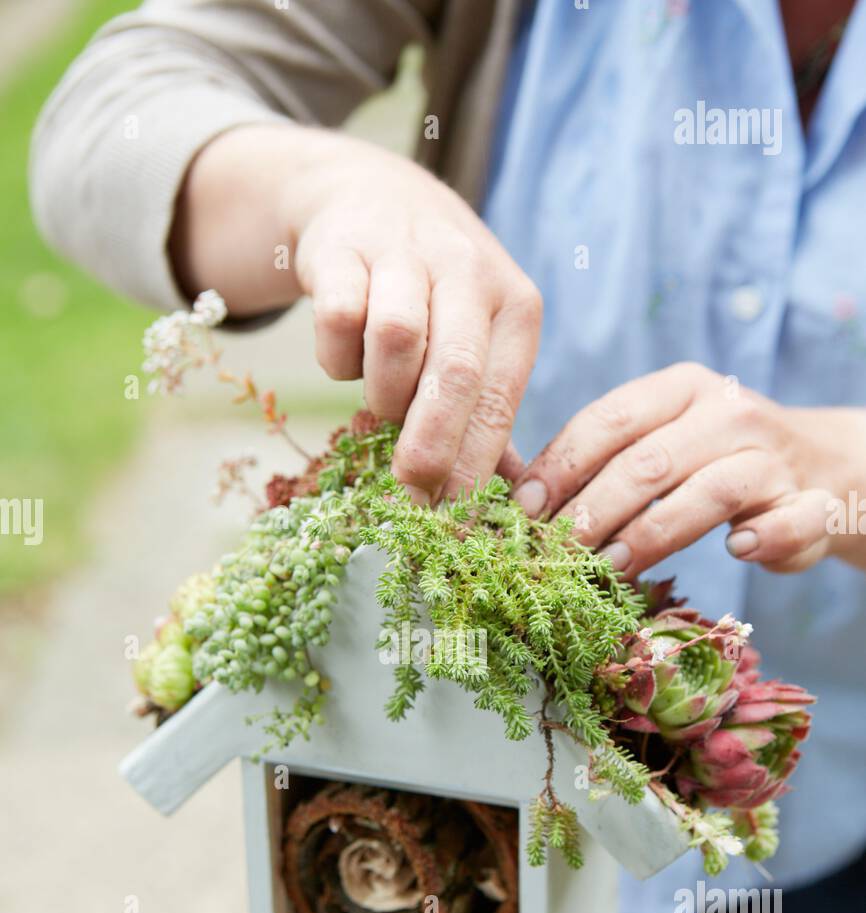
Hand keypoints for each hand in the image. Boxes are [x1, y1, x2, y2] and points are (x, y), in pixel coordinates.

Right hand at [171, 124, 541, 503]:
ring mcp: (406, 252)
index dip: (473, 464)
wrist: (373, 196)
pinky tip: (347, 357)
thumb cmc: (436, 295)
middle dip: (431, 444)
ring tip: (379, 404)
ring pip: (397, 340)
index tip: (452, 516)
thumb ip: (486, 411)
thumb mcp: (478, 338)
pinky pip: (338, 319)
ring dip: (382, 394)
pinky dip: (336, 358)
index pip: (498, 399)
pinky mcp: (344, 246)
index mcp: (515, 306)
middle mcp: (469, 271)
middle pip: (454, 372)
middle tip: (412, 492)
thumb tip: (507, 498)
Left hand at [512, 363, 865, 575]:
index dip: (562, 466)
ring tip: (612, 569)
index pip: (610, 419)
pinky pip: (788, 520)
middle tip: (555, 555)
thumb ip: (602, 463)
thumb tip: (519, 500)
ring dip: (654, 535)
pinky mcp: (811, 502)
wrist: (817, 472)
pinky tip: (736, 550)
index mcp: (680, 388)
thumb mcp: (658, 444)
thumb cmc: (709, 464)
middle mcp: (728, 411)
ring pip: (710, 492)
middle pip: (649, 462)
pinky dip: (764, 537)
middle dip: (594, 511)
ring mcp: (773, 456)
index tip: (525, 510)